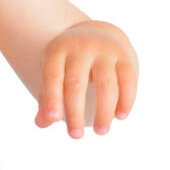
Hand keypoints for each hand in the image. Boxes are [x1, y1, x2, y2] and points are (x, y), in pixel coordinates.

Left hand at [34, 21, 137, 137]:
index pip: (52, 76)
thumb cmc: (70, 62)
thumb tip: (41, 123)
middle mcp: (81, 47)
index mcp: (58, 50)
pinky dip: (126, 100)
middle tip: (75, 136)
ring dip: (103, 111)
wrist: (98, 34)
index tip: (54, 120)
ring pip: (105, 84)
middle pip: (76, 83)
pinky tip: (120, 117)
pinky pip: (128, 81)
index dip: (52, 97)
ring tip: (101, 132)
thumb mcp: (54, 72)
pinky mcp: (126, 56)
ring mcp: (105, 50)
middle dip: (75, 112)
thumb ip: (47, 97)